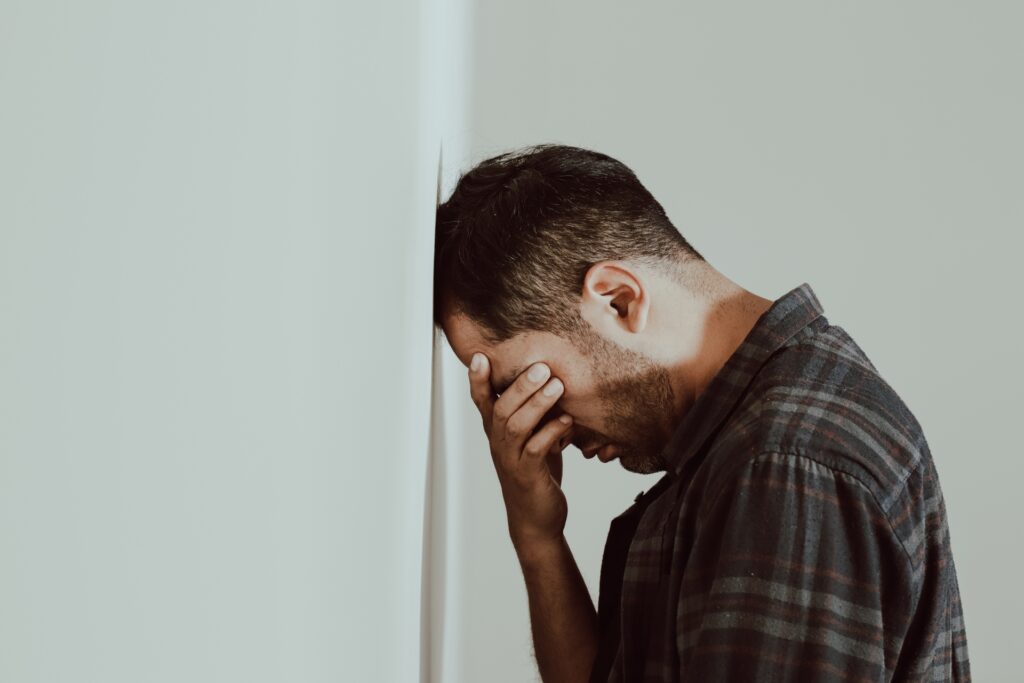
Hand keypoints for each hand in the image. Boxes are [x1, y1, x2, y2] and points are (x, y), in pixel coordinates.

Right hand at [467, 353, 574, 552]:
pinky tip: (567, 419)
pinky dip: (551, 432)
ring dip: (536, 404)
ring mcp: (511, 461)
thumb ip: (538, 414)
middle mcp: (499, 445)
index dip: (478, 381)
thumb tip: (555, 380)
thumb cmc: (537, 473)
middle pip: (501, 409)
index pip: (482, 403)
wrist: (536, 519)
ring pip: (516, 427)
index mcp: (496, 433)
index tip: (480, 356)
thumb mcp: (534, 438)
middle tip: (541, 366)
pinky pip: (536, 450)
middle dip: (519, 385)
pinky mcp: (528, 476)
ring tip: (557, 385)